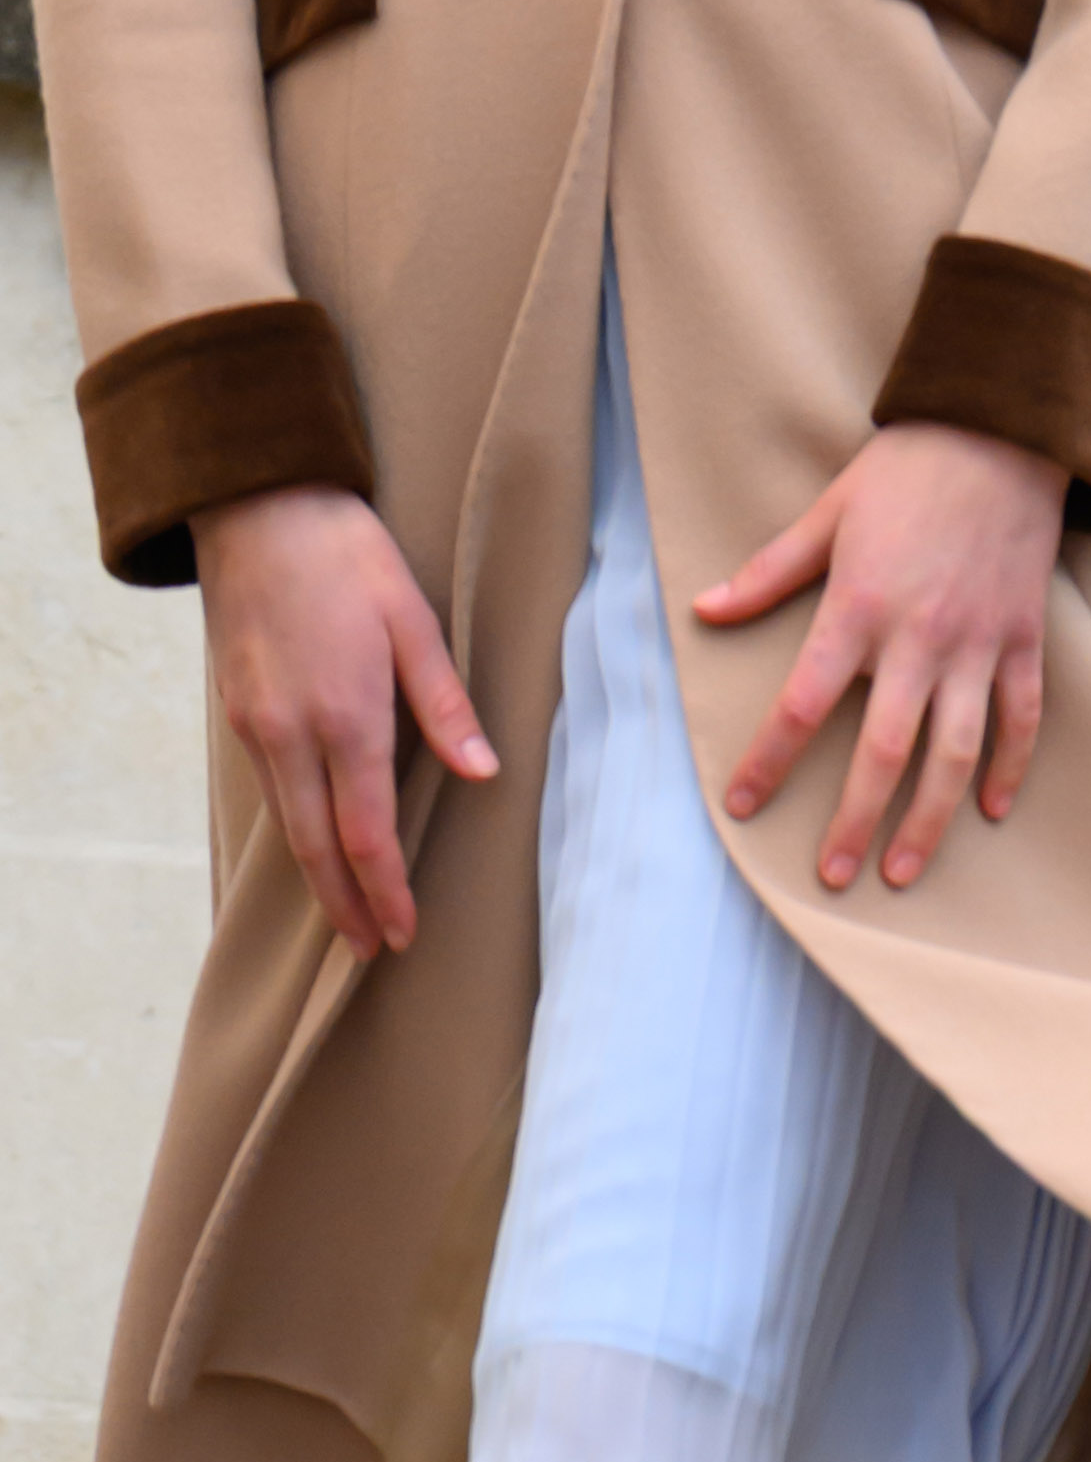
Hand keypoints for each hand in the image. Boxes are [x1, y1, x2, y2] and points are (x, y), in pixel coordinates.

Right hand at [192, 485, 495, 962]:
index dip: (386, 887)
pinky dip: (293, 831)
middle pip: (316, 847)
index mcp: (346, 713)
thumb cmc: (348, 558)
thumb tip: (482, 773)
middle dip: (346, 906)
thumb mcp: (415, 620)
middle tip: (372, 951)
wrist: (256, 510)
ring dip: (316, 877)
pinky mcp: (237, 711)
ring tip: (347, 916)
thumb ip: (445, 704)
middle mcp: (291, 732)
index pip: (366, 829)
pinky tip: (314, 845)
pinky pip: (270, 788)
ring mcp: (256, 725)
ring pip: (287, 824)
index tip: (404, 932)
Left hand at [696, 425, 1065, 892]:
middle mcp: (919, 638)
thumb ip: (769, 572)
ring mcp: (977, 643)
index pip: (805, 704)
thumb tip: (704, 610)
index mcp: (860, 608)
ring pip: (954, 752)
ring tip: (904, 870)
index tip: (743, 806)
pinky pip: (1021, 717)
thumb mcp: (827, 513)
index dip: (770, 760)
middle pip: (884, 751)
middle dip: (855, 821)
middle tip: (831, 876)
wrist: (1002, 435)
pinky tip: (991, 809)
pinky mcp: (1022, 638)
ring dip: (929, 819)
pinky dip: (1008, 767)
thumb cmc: (907, 472)